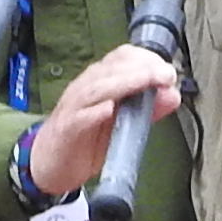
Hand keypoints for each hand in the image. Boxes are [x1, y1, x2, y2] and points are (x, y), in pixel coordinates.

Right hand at [27, 45, 182, 201]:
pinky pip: (79, 118)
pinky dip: (94, 112)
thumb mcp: (121, 122)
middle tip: (166, 75)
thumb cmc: (85, 139)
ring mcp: (74, 108)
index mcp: (99, 82)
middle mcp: (85, 89)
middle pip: (111, 69)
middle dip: (142, 69)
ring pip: (97, 88)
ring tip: (145, 82)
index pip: (121, 57)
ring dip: (124, 83)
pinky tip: (108, 110)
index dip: (146, 59)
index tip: (168, 71)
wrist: (48, 163)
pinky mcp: (66, 130)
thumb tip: (173, 95)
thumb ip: (146, 109)